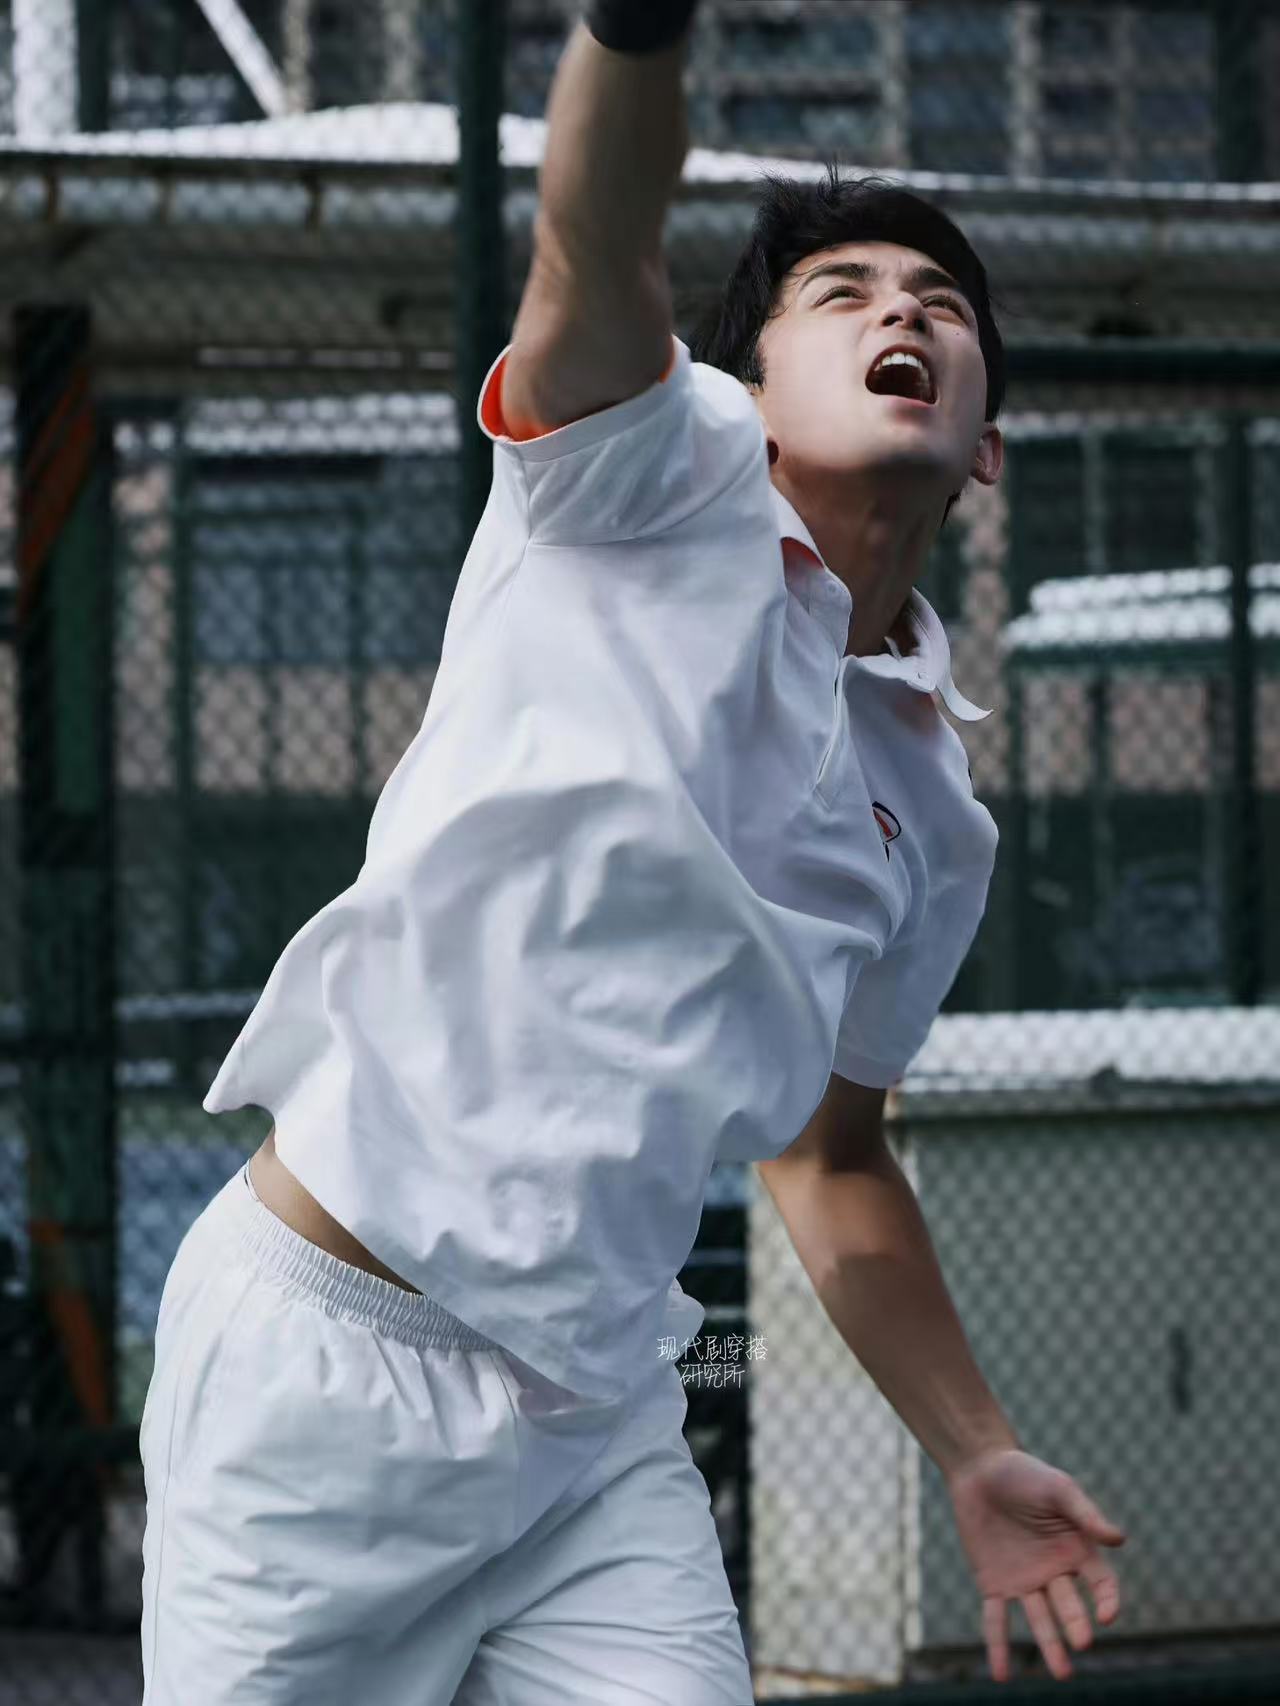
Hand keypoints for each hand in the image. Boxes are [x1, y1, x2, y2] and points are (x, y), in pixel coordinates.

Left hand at [947, 1448, 1125, 1682]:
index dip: (1107, 1601)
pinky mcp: (994, 1583)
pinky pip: (996, 1619)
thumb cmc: (1024, 1474)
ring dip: (1049, 1646)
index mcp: (1077, 1550)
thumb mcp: (1058, 1488)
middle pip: (1070, 1605)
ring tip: (1061, 1674)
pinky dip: (998, 1646)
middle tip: (1080, 1643)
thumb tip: (1120, 1539)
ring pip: (1039, 1619)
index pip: (1102, 1584)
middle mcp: (1054, 1571)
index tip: (1106, 1614)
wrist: (978, 1468)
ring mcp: (1024, 1580)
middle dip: (1075, 1625)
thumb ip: (1086, 1514)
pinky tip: (1002, 1675)